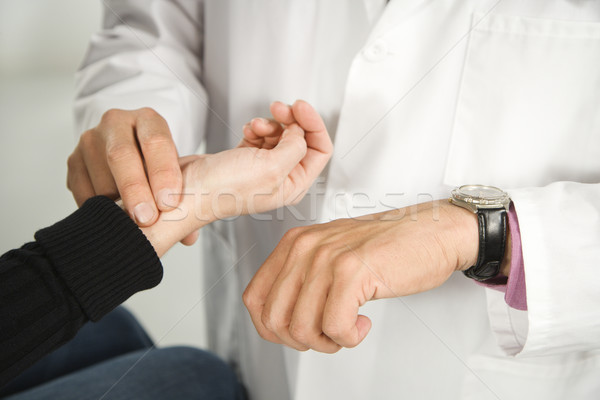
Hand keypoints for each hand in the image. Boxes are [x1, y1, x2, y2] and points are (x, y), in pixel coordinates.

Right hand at [67, 108, 181, 225]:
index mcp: (148, 120)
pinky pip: (83, 192)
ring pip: (100, 177)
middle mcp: (116, 124)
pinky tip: (114, 221)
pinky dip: (98, 211)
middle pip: (121, 155)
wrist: (131, 154)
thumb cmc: (158, 165)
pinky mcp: (73, 162)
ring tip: (133, 226)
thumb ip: (184, 198)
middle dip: (135, 190)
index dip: (162, 173)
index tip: (169, 203)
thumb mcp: (175, 171)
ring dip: (116, 206)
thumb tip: (189, 237)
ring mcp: (90, 141)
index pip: (156, 142)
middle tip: (146, 219)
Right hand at [141, 100, 332, 255]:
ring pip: (280, 135)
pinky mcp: (246, 159)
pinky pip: (261, 136)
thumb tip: (300, 132)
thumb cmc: (223, 189)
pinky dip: (256, 128)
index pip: (320, 150)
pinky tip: (246, 130)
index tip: (300, 107)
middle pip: (301, 139)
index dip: (314, 125)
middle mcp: (282, 179)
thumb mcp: (270, 167)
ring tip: (254, 126)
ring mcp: (264, 169)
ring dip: (269, 124)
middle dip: (291, 120)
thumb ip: (295, 148)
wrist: (189, 190)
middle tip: (277, 107)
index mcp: (294, 186)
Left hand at [243, 201, 481, 352]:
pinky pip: (334, 328)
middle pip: (273, 319)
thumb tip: (280, 319)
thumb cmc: (388, 247)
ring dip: (327, 342)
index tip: (295, 333)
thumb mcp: (331, 255)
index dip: (270, 328)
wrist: (433, 232)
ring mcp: (328, 258)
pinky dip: (349, 338)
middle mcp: (305, 247)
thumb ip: (303, 279)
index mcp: (294, 244)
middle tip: (327, 334)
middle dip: (300, 341)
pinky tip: (363, 323)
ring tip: (348, 328)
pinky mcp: (353, 272)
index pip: (254, 298)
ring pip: (301, 328)